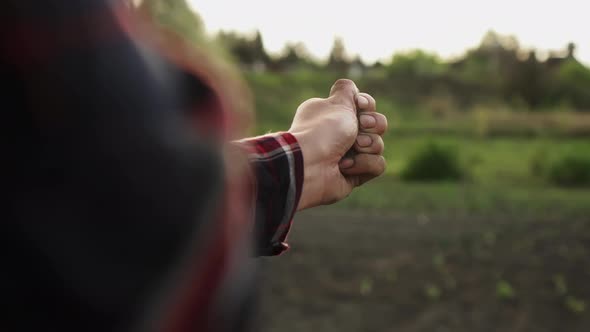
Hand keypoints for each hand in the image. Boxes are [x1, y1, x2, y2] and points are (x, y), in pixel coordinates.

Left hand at [289, 79, 387, 209]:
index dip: (367, 104)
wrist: (309, 165)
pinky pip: (377, 165)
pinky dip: (364, 164)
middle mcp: (340, 135)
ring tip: (351, 148)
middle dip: (373, 124)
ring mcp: (348, 156)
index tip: (360, 105)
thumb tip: (349, 86)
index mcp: (334, 115)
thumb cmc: (323, 130)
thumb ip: (346, 90)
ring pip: (378, 145)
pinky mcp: (355, 176)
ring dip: (368, 145)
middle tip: (360, 126)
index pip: (366, 106)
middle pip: (376, 125)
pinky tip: (345, 166)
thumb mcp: (336, 102)